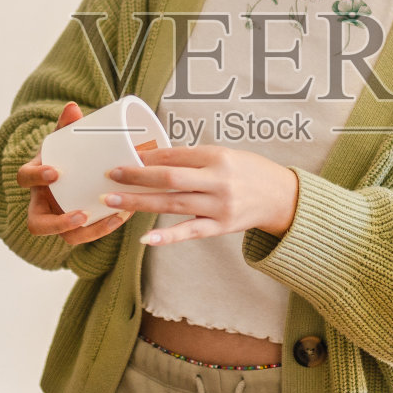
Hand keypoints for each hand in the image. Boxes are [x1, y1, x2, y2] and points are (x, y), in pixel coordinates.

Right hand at [16, 102, 132, 245]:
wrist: (71, 171)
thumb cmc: (64, 155)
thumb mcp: (63, 139)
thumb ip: (66, 126)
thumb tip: (73, 107)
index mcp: (33, 179)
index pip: (23, 178)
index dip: (36, 177)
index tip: (55, 172)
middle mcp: (41, 204)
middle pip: (37, 224)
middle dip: (58, 223)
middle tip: (81, 214)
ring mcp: (58, 219)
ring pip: (67, 238)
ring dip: (89, 232)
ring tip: (111, 217)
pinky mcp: (77, 228)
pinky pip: (87, 235)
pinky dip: (104, 227)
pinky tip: (123, 215)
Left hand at [99, 145, 299, 246]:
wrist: (283, 198)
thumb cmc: (251, 172)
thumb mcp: (227, 155)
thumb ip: (195, 157)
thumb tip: (155, 157)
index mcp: (218, 157)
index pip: (175, 154)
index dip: (147, 157)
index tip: (124, 158)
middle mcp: (218, 180)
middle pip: (169, 178)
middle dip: (136, 177)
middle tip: (110, 176)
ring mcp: (219, 206)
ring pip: (173, 204)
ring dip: (140, 202)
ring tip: (113, 201)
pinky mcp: (221, 227)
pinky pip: (190, 231)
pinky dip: (167, 236)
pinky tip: (145, 238)